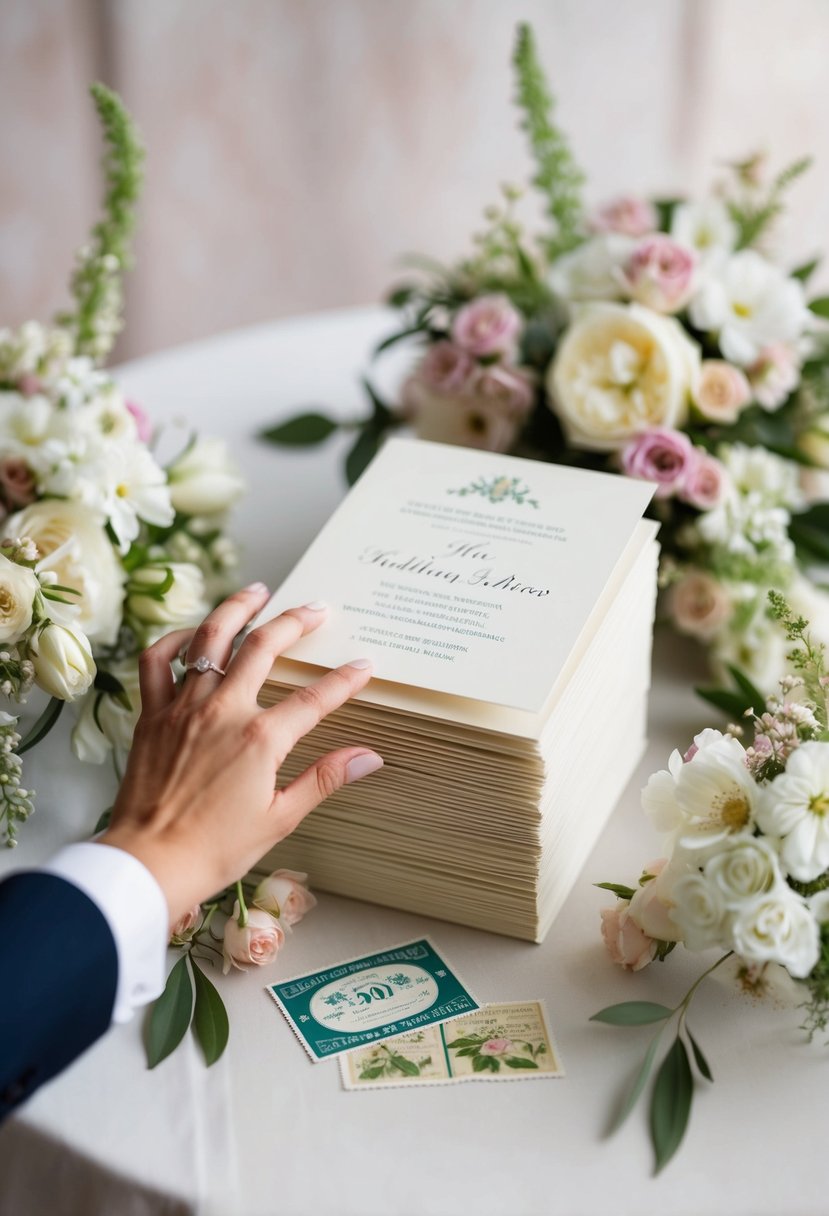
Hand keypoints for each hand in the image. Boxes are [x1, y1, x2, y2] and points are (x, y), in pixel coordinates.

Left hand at [99, 583, 381, 926]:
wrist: (151, 863)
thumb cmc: (215, 849)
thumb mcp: (282, 817)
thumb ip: (325, 778)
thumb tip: (369, 757)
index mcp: (261, 738)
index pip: (315, 697)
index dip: (345, 679)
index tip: (364, 665)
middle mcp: (223, 711)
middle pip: (264, 646)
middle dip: (296, 621)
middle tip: (316, 608)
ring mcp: (184, 707)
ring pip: (210, 638)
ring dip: (237, 608)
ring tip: (257, 591)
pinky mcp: (153, 715)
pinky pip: (157, 662)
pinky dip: (174, 640)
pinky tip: (191, 633)